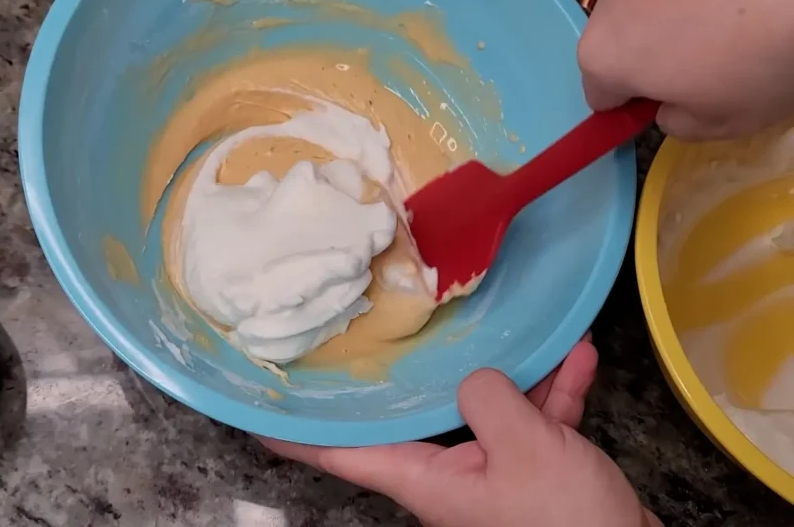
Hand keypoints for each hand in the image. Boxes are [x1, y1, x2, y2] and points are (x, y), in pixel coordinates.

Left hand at [260, 336, 662, 526]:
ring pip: (484, 408)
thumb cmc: (566, 521)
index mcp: (425, 479)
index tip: (257, 414)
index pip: (341, 454)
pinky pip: (534, 420)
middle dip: (411, 371)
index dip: (296, 436)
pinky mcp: (535, 470)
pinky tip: (576, 354)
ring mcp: (492, 472)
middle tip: (385, 325)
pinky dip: (553, 390)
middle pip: (414, 415)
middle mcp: (449, 475)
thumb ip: (487, 399)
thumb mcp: (524, 448)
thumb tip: (474, 377)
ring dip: (509, 371)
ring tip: (521, 326)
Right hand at [578, 0, 793, 140]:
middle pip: (617, 45)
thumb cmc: (755, 58)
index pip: (600, 98)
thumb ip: (677, 124)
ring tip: (729, 23)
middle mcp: (609, 5)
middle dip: (650, 58)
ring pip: (644, 7)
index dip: (635, 107)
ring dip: (672, 19)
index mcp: (605, 58)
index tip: (675, 103)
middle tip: (708, 65)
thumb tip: (670, 106)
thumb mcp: (720, 123)